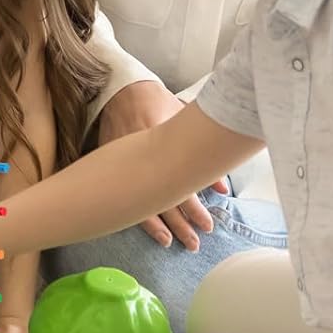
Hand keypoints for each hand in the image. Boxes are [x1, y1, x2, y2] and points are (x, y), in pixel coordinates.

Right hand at [98, 81, 228, 251]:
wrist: (122, 88)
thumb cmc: (157, 101)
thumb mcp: (183, 119)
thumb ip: (202, 149)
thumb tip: (221, 185)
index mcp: (163, 145)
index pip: (181, 185)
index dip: (195, 208)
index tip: (207, 225)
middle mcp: (144, 157)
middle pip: (164, 199)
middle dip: (181, 224)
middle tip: (194, 243)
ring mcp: (125, 161)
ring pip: (141, 200)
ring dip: (157, 223)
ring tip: (169, 241)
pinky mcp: (111, 161)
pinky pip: (123, 190)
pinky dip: (133, 209)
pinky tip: (142, 224)